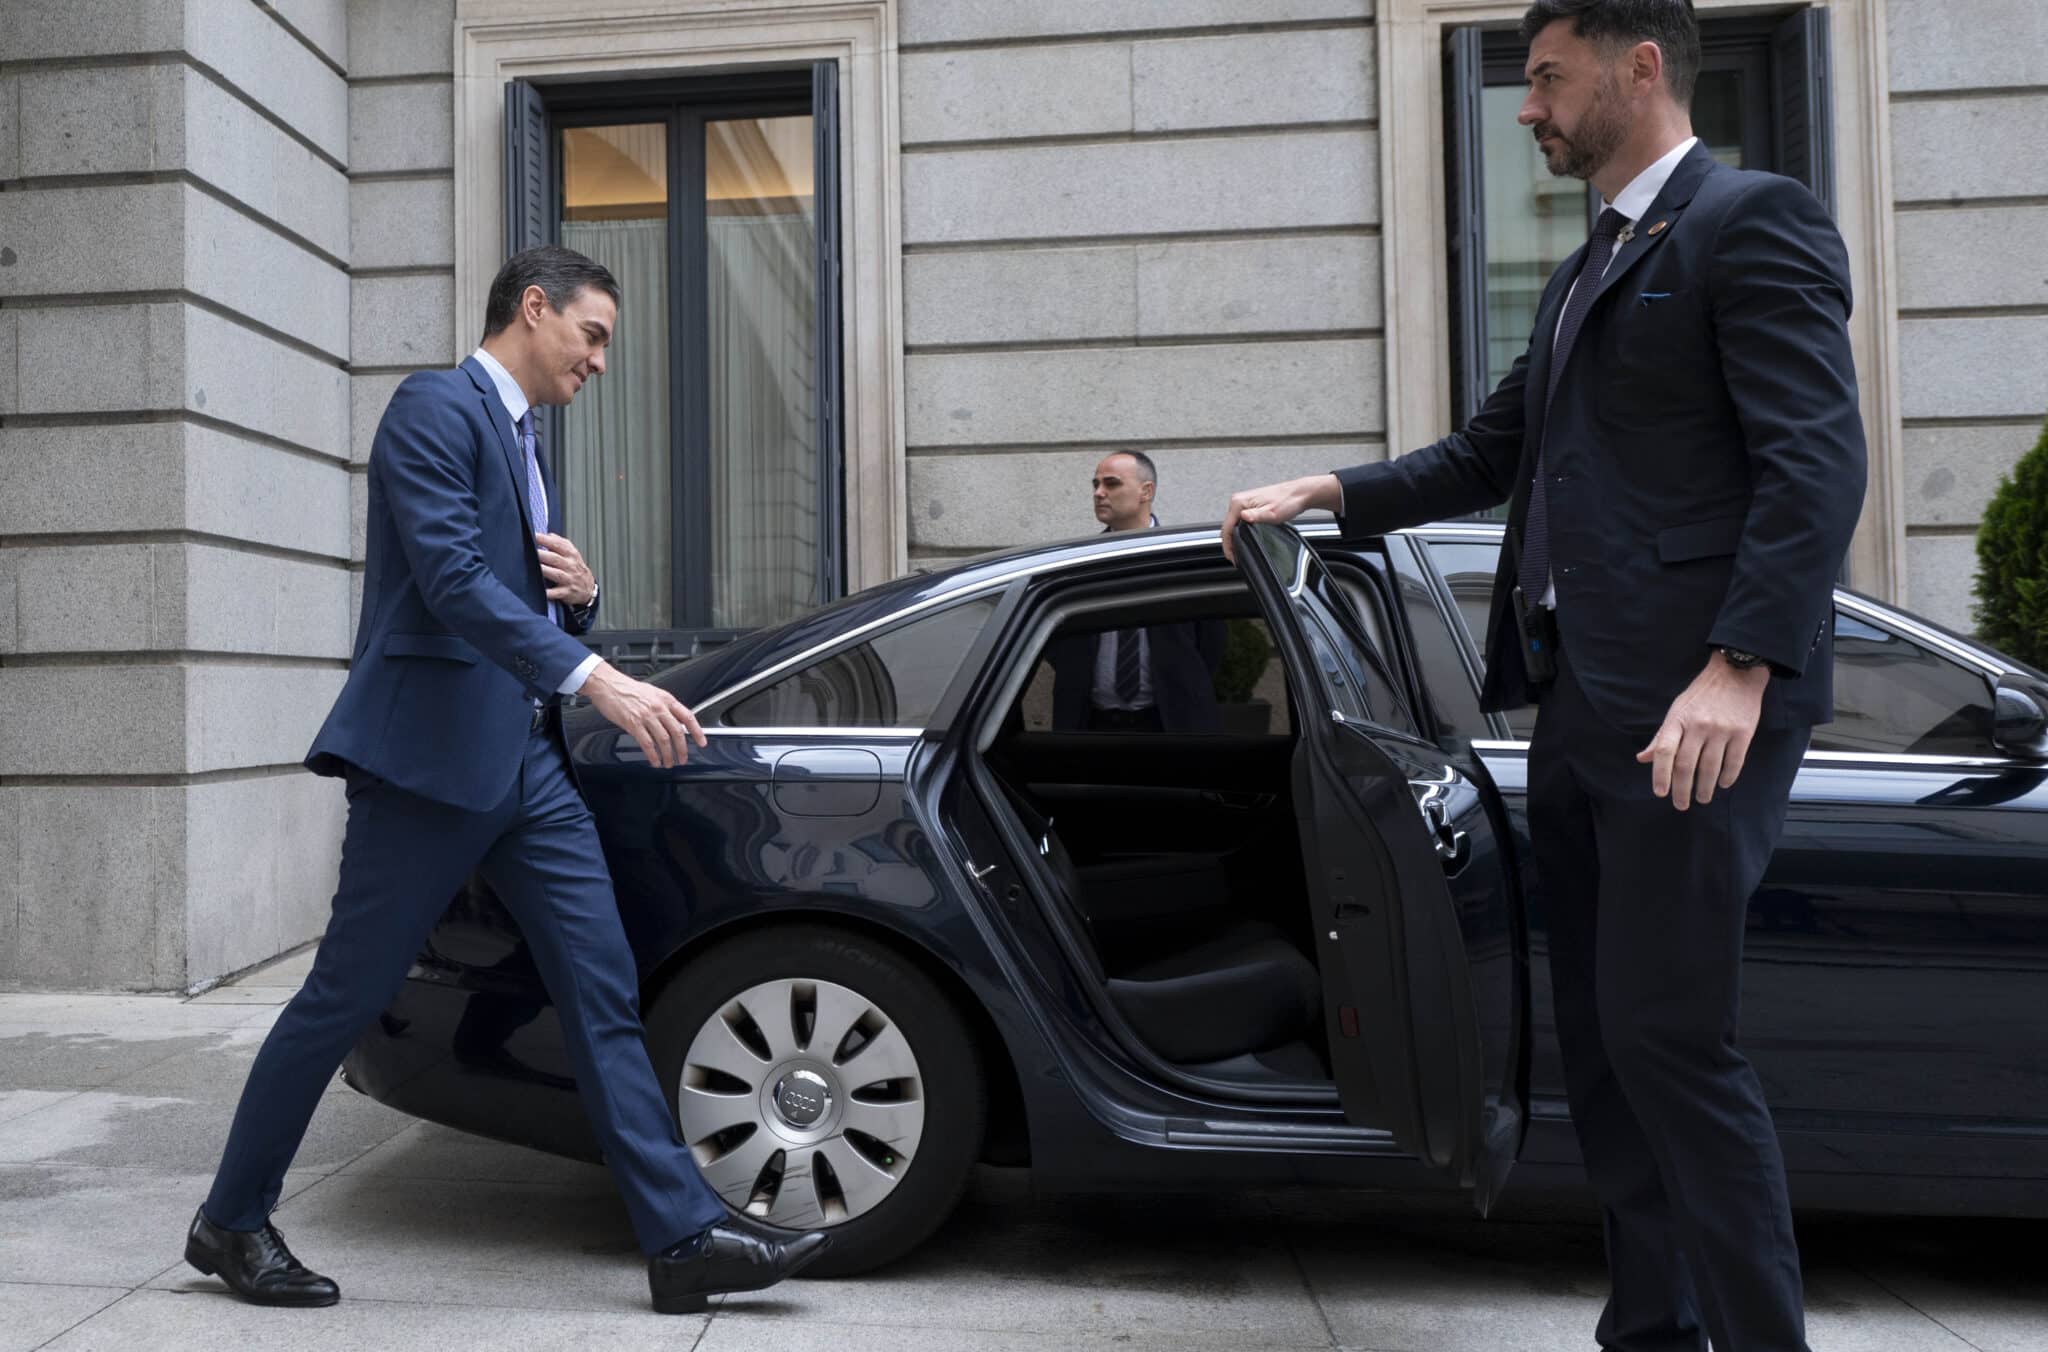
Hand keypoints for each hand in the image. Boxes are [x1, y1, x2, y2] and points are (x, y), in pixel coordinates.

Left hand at [536, 532, 595, 606]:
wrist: (588, 588)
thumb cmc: (576, 569)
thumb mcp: (572, 553)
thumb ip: (560, 542)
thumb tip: (547, 534)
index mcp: (571, 554)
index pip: (557, 544)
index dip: (545, 540)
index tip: (533, 535)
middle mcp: (570, 566)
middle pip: (555, 558)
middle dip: (542, 554)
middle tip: (529, 550)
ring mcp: (568, 580)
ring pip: (556, 574)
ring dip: (544, 570)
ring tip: (534, 566)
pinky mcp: (566, 592)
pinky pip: (556, 593)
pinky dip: (549, 593)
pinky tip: (541, 591)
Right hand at [580, 661, 706, 768]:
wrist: (607, 685)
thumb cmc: (627, 688)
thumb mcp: (653, 692)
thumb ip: (665, 706)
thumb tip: (676, 720)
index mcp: (666, 699)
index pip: (687, 716)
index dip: (697, 731)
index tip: (702, 742)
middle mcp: (658, 707)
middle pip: (677, 732)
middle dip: (682, 749)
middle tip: (683, 759)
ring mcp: (646, 716)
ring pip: (663, 740)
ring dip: (668, 755)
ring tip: (669, 763)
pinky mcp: (633, 724)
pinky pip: (647, 743)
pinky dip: (653, 755)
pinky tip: (655, 761)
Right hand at [1220, 474, 1341, 561]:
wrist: (1299, 494)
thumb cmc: (1287, 501)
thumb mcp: (1271, 513)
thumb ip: (1256, 516)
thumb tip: (1243, 517)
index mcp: (1239, 502)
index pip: (1226, 527)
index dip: (1227, 545)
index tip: (1232, 557)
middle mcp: (1239, 501)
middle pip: (1228, 526)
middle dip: (1229, 543)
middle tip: (1236, 558)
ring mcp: (1244, 503)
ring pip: (1233, 525)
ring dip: (1234, 538)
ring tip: (1239, 552)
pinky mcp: (1250, 506)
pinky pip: (1239, 521)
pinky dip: (1240, 532)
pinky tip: (1244, 539)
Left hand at [1635, 656, 1770, 810]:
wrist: (1736, 673)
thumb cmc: (1701, 694)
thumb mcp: (1676, 709)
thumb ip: (1661, 736)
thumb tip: (1643, 759)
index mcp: (1677, 719)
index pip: (1664, 751)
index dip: (1660, 774)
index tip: (1660, 792)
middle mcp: (1698, 725)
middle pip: (1686, 765)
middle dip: (1682, 790)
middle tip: (1681, 805)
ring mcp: (1721, 729)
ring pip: (1710, 767)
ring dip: (1705, 788)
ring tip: (1702, 798)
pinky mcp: (1743, 732)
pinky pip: (1734, 762)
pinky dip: (1728, 777)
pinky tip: (1723, 784)